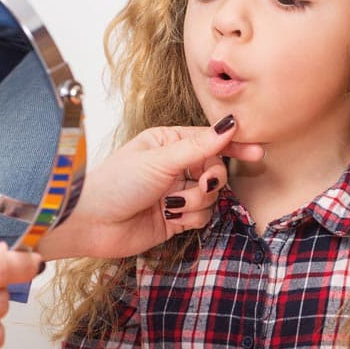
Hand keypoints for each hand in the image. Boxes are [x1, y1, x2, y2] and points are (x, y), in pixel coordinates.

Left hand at [38, 116, 263, 259]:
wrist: (92, 223)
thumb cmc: (116, 183)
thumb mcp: (160, 160)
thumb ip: (199, 146)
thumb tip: (230, 125)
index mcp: (168, 142)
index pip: (209, 140)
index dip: (233, 146)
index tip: (257, 152)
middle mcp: (174, 166)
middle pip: (215, 170)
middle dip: (210, 180)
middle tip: (202, 183)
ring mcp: (176, 192)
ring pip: (211, 196)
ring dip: (195, 202)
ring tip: (171, 205)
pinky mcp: (176, 218)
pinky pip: (202, 216)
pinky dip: (190, 218)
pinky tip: (169, 217)